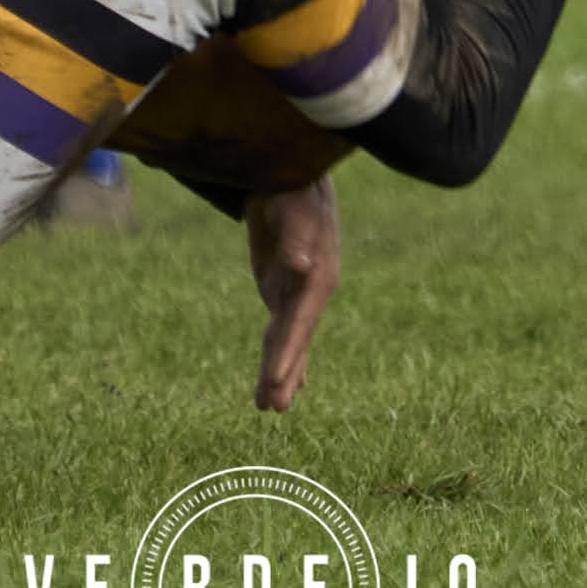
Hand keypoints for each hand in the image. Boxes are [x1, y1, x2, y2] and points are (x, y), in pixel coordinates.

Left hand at [243, 175, 342, 410]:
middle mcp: (312, 291)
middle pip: (295, 339)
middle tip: (270, 408)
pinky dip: (283, 355)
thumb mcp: (293, 208)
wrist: (296, 178)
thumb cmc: (295, 189)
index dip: (290, 353)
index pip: (300, 323)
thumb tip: (301, 264)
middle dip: (283, 373)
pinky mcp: (284, 290)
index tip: (278, 382)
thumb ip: (297, 238)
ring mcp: (298, 293)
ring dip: (280, 371)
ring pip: (288, 340)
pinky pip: (283, 329)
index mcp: (319, 276)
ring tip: (267, 407)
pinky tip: (288, 382)